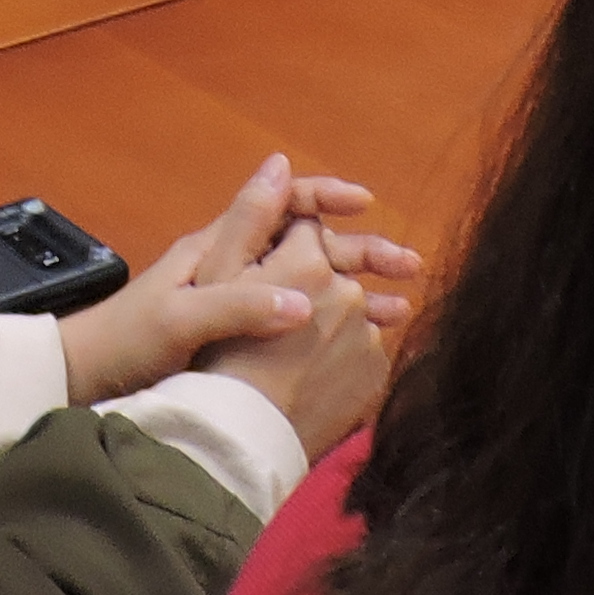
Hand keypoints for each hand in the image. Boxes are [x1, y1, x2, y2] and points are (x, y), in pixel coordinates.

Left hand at [60, 152, 421, 406]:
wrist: (85, 384)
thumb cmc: (127, 344)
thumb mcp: (180, 320)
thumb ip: (239, 302)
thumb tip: (306, 294)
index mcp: (220, 248)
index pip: (282, 203)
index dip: (324, 197)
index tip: (366, 205)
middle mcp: (236, 269)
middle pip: (310, 246)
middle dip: (362, 251)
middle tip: (409, 268)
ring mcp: (239, 306)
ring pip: (312, 287)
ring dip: (358, 294)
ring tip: (404, 312)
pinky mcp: (240, 346)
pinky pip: (300, 326)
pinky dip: (336, 331)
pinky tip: (363, 351)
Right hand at [197, 230, 413, 457]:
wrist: (241, 434)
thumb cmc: (217, 350)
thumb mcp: (217, 276)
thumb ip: (250, 215)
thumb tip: (280, 160)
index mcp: (307, 259)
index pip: (307, 231)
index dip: (289, 245)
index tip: (280, 264)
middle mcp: (346, 290)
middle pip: (338, 271)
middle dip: (326, 280)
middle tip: (317, 305)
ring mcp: (366, 334)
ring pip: (355, 314)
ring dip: (346, 320)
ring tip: (323, 343)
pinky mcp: (375, 373)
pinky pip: (365, 353)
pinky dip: (350, 356)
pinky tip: (325, 374)